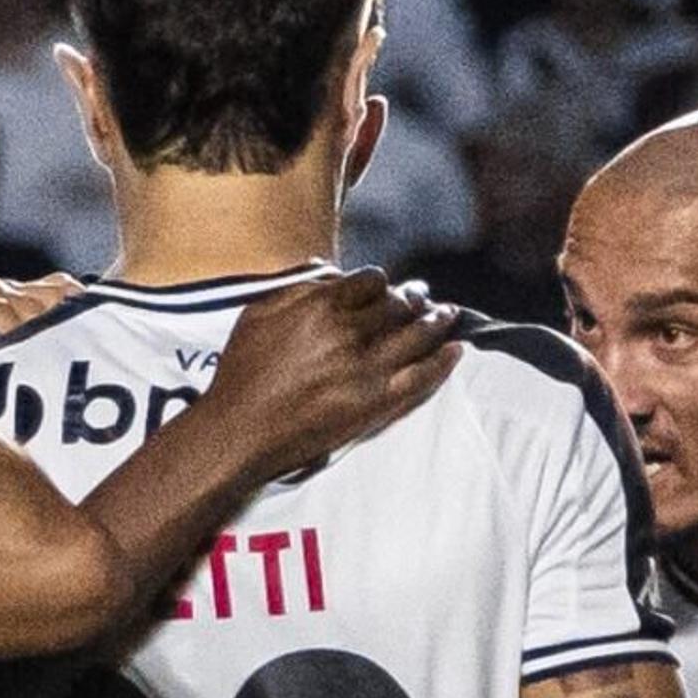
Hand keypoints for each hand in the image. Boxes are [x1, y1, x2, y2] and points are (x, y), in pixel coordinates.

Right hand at [203, 270, 460, 483]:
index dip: (382, 282)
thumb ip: (298, 287)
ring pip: (417, 336)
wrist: (241, 429)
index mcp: (323, 306)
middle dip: (414, 297)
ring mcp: (367, 370)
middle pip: (399, 306)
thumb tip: (328, 268)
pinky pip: (421, 379)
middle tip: (424, 296)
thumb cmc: (243, 371)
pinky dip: (443, 363)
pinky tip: (456, 351)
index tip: (385, 286)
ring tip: (449, 314)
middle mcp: (350, 333)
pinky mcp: (375, 405)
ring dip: (437, 321)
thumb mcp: (259, 312)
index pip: (371, 280)